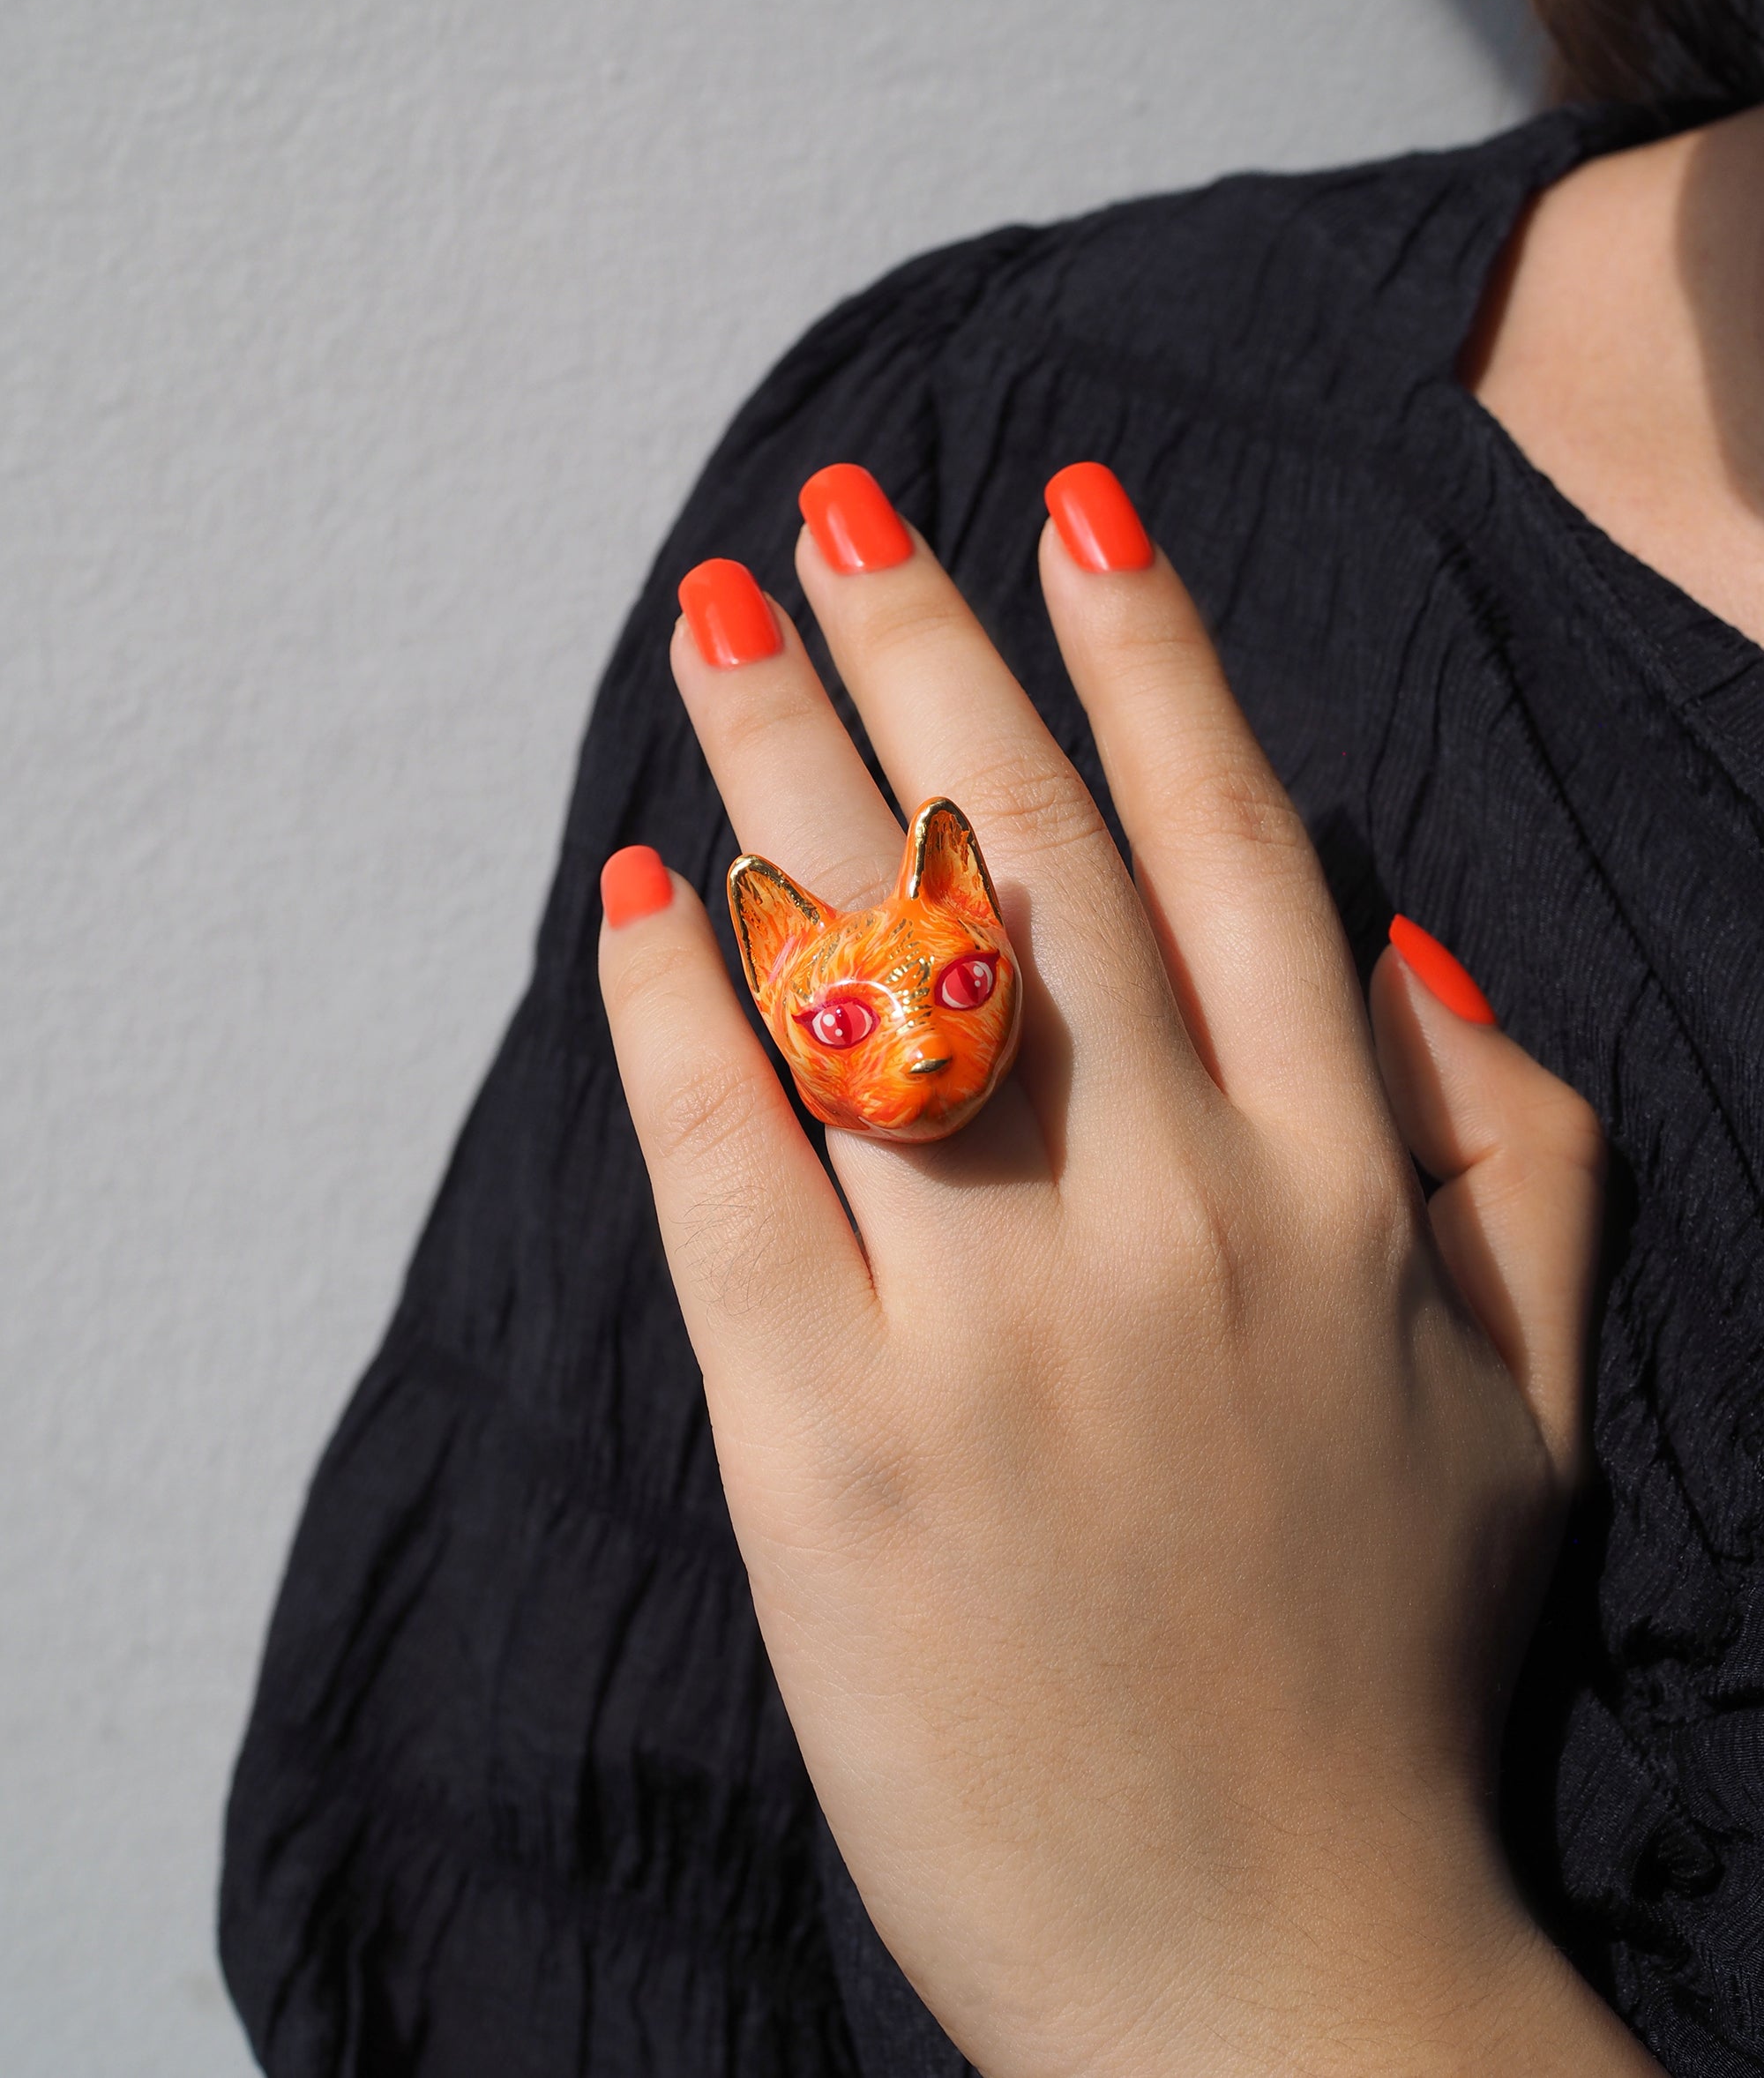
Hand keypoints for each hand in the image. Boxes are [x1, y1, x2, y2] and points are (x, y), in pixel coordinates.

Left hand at [598, 468, 1657, 2075]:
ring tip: (718, 621)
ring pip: (877, 980)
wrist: (1269, 1972)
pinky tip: (636, 886)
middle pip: (1036, 861)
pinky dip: (676, 1013)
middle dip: (928, 652)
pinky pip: (734, 1173)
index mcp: (1337, 1187)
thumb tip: (1407, 945)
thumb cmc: (1389, 1666)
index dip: (1148, 653)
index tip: (1068, 504)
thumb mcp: (1525, 1402)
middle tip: (834, 512)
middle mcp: (1173, 1217)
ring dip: (785, 771)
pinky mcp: (831, 1451)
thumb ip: (1514, 1154)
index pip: (1232, 848)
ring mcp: (995, 1329)